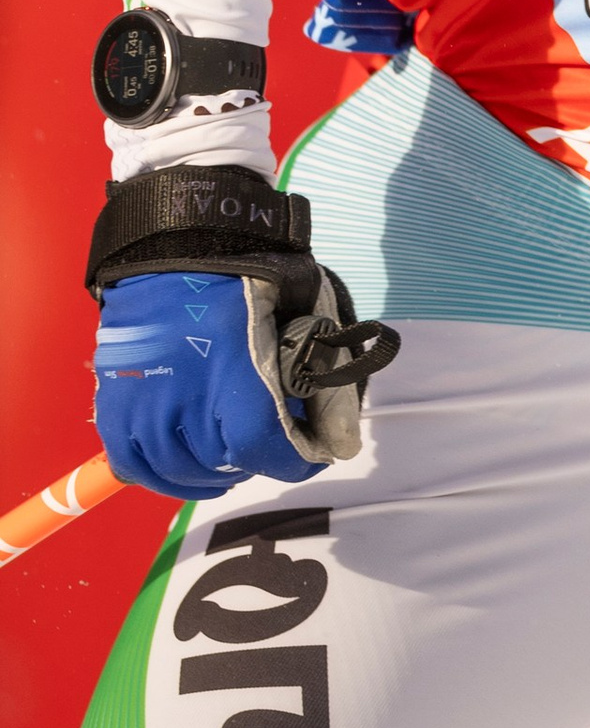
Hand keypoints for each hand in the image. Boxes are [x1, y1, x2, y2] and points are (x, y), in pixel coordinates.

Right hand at [93, 272, 331, 497]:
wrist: (173, 251)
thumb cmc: (240, 278)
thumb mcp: (297, 316)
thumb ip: (318, 370)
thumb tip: (336, 429)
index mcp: (236, 379)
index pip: (265, 450)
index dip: (293, 460)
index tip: (309, 453)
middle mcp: (186, 404)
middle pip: (225, 465)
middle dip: (255, 458)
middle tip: (266, 443)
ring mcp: (144, 412)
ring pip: (181, 472)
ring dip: (211, 472)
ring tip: (229, 458)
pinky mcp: (115, 412)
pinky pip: (137, 467)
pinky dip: (162, 475)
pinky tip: (185, 466)